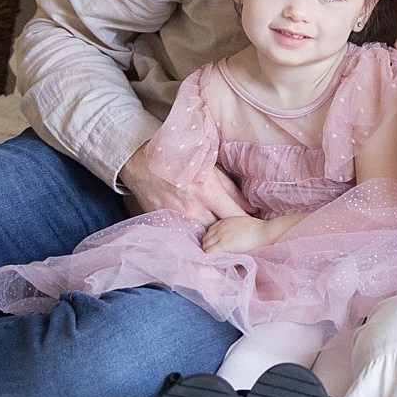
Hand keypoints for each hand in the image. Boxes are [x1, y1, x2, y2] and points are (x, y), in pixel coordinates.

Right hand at [120, 141, 248, 223]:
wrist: (142, 164)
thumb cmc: (179, 161)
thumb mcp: (210, 167)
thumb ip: (231, 189)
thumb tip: (250, 207)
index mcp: (208, 191)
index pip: (236, 217)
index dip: (247, 222)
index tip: (254, 224)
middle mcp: (193, 209)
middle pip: (222, 231)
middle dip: (232, 231)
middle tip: (239, 230)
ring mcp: (178, 219)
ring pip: (205, 235)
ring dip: (214, 234)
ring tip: (220, 229)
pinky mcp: (167, 224)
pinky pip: (187, 235)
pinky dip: (196, 234)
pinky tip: (201, 230)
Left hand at [201, 215, 281, 253]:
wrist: (264, 232)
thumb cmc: (259, 230)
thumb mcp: (243, 224)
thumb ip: (234, 229)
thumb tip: (234, 238)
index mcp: (224, 221)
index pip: (210, 231)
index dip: (212, 240)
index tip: (216, 246)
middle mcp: (219, 227)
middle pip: (205, 238)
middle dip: (208, 246)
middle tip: (215, 255)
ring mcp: (220, 236)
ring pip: (205, 246)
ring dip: (208, 252)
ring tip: (215, 259)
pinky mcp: (222, 245)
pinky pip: (208, 252)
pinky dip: (209, 257)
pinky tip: (215, 261)